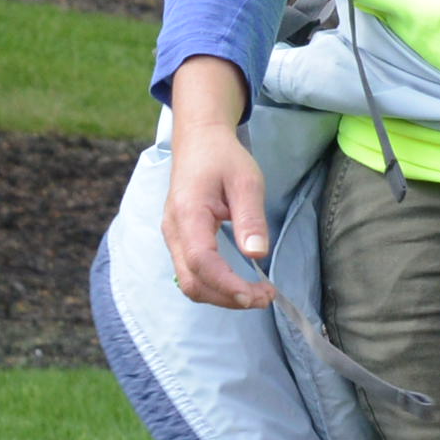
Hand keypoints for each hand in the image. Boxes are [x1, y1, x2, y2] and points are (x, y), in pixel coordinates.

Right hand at [160, 59, 274, 309]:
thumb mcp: (247, 182)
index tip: (259, 294)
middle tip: (266, 297)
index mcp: (188, 214)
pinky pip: (191, 273)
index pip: (202, 262)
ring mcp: (173, 237)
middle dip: (228, 298)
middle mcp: (173, 231)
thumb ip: (250, 218)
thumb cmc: (223, 158)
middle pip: (192, 282)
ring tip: (258, 294)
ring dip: (222, 296)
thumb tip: (257, 254)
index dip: (228, 285)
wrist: (199, 142)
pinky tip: (240, 284)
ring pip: (190, 282)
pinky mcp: (179, 240)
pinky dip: (215, 286)